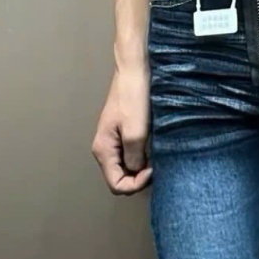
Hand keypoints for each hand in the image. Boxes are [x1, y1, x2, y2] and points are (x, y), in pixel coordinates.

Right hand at [92, 62, 151, 194]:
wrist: (133, 72)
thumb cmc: (133, 98)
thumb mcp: (136, 132)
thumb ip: (134, 158)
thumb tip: (137, 171)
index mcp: (103, 151)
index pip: (116, 185)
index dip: (135, 184)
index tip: (151, 170)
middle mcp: (104, 150)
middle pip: (120, 180)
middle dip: (138, 179)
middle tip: (155, 166)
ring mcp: (112, 144)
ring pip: (126, 170)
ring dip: (141, 170)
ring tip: (154, 158)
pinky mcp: (121, 137)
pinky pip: (130, 158)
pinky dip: (141, 160)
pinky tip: (151, 151)